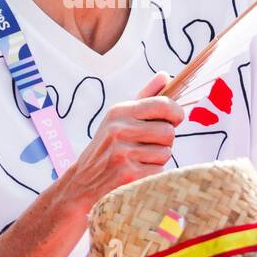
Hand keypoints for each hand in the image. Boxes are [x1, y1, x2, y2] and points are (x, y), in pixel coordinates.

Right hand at [59, 72, 183, 213]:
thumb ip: (145, 96)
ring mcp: (122, 152)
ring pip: (166, 153)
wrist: (81, 182)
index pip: (162, 104)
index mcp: (119, 111)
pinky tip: (136, 174)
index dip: (176, 113)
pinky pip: (159, 171)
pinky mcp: (128, 175)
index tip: (175, 119)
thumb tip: (166, 74)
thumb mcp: (119, 118)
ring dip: (158, 159)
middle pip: (168, 132)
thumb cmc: (107, 147)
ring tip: (139, 160)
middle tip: (149, 146)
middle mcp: (119, 129)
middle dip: (165, 141)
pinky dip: (153, 175)